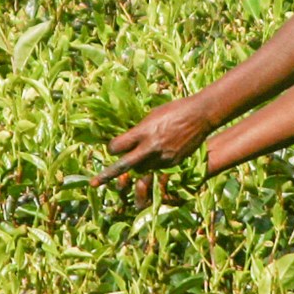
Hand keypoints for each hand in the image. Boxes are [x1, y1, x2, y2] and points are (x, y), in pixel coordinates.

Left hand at [95, 95, 215, 189]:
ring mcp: (163, 157)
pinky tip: (162, 152)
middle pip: (124, 165)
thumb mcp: (152, 116)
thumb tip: (127, 140)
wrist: (200, 115)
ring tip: (145, 154)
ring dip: (138, 165)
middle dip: (107, 174)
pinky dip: (155, 163)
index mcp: (143, 132)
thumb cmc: (174, 109)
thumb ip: (139, 130)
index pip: (117, 146)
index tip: (113, 147)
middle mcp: (151, 147)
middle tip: (93, 183)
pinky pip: (157, 168)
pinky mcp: (173, 163)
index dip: (113, 148)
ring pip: (141, 169)